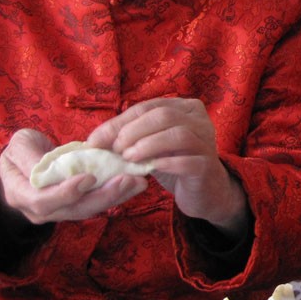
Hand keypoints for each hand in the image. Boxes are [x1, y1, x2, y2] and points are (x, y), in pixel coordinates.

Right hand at [0, 128, 148, 225]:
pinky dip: (116, 193)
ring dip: (116, 196)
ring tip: (138, 181)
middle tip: (128, 180)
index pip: (44, 200)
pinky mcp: (76, 206)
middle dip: (104, 196)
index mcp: (22, 195)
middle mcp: (42, 211)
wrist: (19, 167)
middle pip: (75, 210)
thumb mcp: (18, 146)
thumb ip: (29, 156)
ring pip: (90, 209)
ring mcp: (60, 212)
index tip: (90, 177)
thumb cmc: (18, 153)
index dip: (67, 192)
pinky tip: (134, 182)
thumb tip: (46, 164)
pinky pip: (96, 203)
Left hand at [85, 97, 249, 235]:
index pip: (148, 107)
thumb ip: (128, 137)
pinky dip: (164, 163)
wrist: (204, 191)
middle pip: (164, 115)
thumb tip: (93, 140)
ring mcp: (207, 142)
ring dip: (148, 145)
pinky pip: (187, 161)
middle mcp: (200, 120)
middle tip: (115, 149)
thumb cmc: (174, 163)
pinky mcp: (207, 166)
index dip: (120, 122)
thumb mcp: (150, 145)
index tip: (95, 140)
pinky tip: (149, 170)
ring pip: (178, 134)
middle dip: (133, 131)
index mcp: (185, 108)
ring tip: (128, 158)